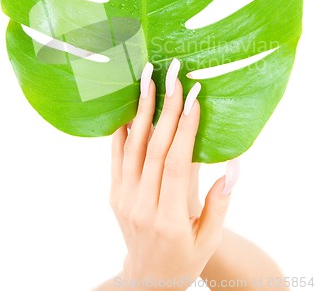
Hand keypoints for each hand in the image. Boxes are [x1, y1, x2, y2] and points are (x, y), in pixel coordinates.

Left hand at [109, 58, 235, 289]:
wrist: (148, 277)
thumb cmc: (184, 257)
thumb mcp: (209, 239)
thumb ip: (220, 205)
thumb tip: (232, 169)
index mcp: (168, 219)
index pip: (176, 164)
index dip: (185, 129)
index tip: (193, 99)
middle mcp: (141, 205)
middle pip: (154, 149)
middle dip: (165, 108)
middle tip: (173, 76)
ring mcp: (123, 197)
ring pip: (132, 147)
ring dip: (141, 110)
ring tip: (148, 80)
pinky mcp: (114, 192)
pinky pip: (116, 155)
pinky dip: (123, 129)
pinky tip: (128, 105)